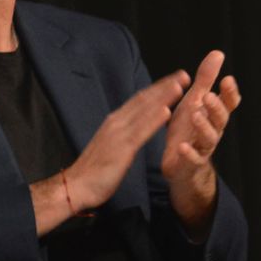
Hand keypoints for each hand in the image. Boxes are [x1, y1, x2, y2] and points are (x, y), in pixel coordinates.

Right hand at [63, 70, 189, 213]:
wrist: (77, 185)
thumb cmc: (94, 170)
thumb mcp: (110, 145)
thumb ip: (122, 133)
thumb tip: (134, 126)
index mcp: (114, 122)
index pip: (139, 100)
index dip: (157, 88)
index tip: (174, 79)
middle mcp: (116, 122)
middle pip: (143, 100)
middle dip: (164, 86)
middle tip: (183, 74)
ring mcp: (118, 134)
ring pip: (143, 111)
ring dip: (163, 98)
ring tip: (180, 86)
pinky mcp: (121, 148)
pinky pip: (140, 131)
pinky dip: (153, 120)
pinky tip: (166, 111)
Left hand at [160, 49, 241, 231]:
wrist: (180, 164)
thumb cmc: (188, 129)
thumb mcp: (195, 101)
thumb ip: (206, 80)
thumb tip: (218, 53)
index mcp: (213, 115)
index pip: (228, 103)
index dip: (229, 93)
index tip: (227, 79)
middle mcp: (212, 130)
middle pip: (221, 119)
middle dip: (216, 107)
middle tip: (208, 96)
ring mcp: (202, 147)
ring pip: (209, 138)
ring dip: (203, 126)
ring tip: (195, 115)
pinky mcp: (190, 163)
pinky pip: (193, 159)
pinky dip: (189, 153)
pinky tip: (182, 146)